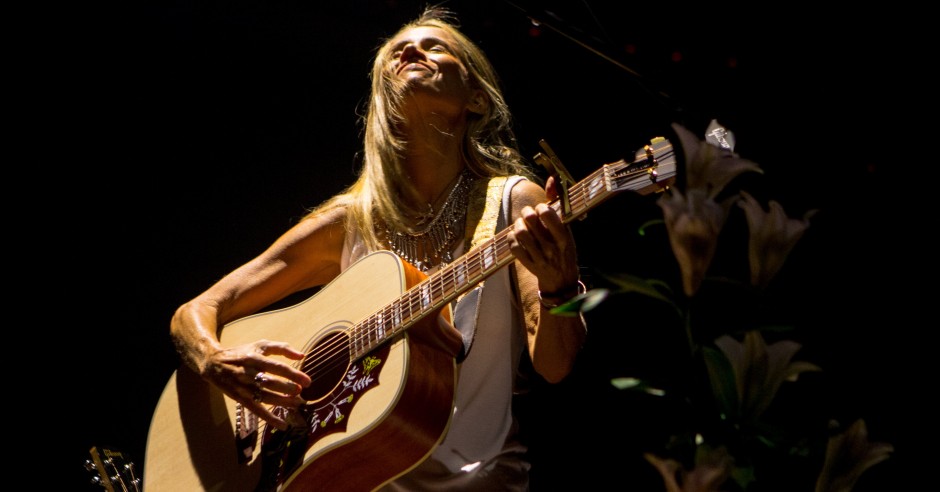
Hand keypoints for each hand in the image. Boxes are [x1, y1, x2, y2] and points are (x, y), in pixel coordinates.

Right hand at [203, 339, 311, 429]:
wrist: (214, 363)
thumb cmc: (242, 353)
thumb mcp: (260, 345)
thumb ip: (282, 348)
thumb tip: (302, 356)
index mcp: (255, 358)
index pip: (277, 367)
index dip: (293, 374)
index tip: (307, 381)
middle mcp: (248, 373)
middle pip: (271, 383)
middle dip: (288, 389)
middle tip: (301, 392)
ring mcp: (243, 387)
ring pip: (265, 397)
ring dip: (282, 402)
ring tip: (297, 404)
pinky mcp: (240, 399)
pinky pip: (256, 410)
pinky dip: (269, 418)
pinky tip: (282, 424)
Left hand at [508, 176, 578, 292]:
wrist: (561, 281)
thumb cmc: (564, 250)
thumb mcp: (567, 231)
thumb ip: (558, 207)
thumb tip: (551, 180)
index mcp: (564, 238)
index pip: (548, 214)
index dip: (541, 207)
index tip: (542, 209)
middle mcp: (551, 248)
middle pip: (530, 220)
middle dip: (527, 212)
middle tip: (528, 215)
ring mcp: (539, 257)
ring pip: (520, 232)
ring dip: (518, 224)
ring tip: (522, 225)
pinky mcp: (528, 264)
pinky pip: (513, 246)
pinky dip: (512, 238)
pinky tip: (517, 236)